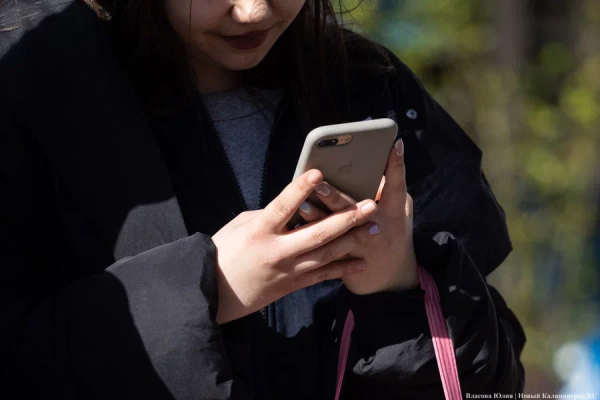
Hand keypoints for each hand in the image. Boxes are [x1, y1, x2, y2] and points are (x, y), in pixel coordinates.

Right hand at [212, 170, 380, 323]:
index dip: (300, 189)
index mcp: (260, 231)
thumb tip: (295, 205)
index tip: (318, 172)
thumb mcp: (241, 225)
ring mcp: (287, 270)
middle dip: (346, 218)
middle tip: (370, 205)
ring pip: (326, 254)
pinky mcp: (293, 285)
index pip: (283, 206)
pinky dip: (343, 269)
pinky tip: (361, 262)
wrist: (215, 292)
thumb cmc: (225, 252)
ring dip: (353, 241)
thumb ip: (268, 214)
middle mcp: (277, 251)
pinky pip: (323, 276)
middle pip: (317, 233)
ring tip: (374, 228)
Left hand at [297, 139, 417, 294]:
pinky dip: (309, 235)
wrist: (390, 280)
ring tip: (300, 204)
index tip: (394, 144)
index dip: (397, 165)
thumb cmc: (394, 234)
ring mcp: (358, 247)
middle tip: (319, 181)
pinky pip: (323, 248)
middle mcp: (377, 230)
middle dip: (335, 195)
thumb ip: (390, 190)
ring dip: (316, 216)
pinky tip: (295, 225)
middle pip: (354, 210)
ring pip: (334, 232)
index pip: (396, 185)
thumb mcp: (401, 212)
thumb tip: (374, 168)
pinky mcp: (342, 261)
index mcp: (394, 213)